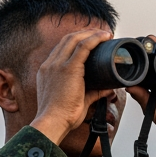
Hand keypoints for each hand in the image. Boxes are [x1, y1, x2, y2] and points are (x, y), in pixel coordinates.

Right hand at [30, 27, 115, 144]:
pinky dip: (95, 39)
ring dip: (91, 33)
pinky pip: (83, 47)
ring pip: (74, 40)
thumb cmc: (62, 116)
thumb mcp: (77, 101)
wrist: (52, 122)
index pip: (61, 49)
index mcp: (47, 71)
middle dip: (84, 33)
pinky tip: (104, 36)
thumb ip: (92, 93)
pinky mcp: (68, 68)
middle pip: (67, 40)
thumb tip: (108, 90)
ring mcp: (57, 65)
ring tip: (104, 33)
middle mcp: (50, 64)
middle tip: (99, 34)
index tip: (89, 41)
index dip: (76, 42)